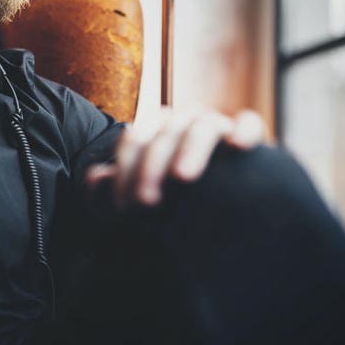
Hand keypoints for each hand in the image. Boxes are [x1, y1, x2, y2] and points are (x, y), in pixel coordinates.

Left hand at [85, 107, 265, 207]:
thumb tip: (94, 177)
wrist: (218, 220)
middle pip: (164, 132)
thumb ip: (111, 192)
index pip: (134, 140)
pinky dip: (245, 130)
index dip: (125, 171)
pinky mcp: (247, 137)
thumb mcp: (137, 204)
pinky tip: (237, 147)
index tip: (124, 207)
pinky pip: (250, 123)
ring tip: (182, 177)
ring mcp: (215, 126)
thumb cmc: (168, 207)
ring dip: (190, 148)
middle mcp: (182, 123)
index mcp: (153, 133)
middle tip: (146, 202)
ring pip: (202, 126)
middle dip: (151, 166)